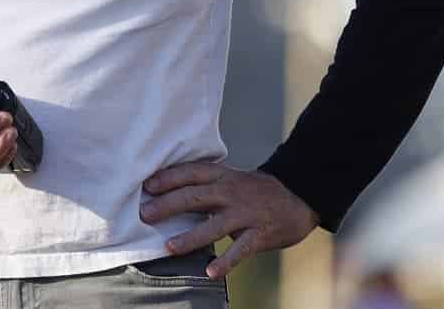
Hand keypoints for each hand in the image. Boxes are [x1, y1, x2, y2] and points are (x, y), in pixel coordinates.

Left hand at [140, 162, 318, 278]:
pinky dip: (226, 262)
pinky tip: (210, 271)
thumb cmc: (254, 190)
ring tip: (169, 247)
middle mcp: (232, 192)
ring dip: (190, 237)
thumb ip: (205, 184)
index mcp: (222, 175)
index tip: (146, 186)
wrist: (298, 197)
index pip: (191, 173)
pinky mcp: (260, 234)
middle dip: (168, 205)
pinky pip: (240, 249)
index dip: (168, 178)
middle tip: (145, 215)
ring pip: (214, 226)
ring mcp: (246, 213)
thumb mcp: (230, 178)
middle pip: (196, 197)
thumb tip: (166, 192)